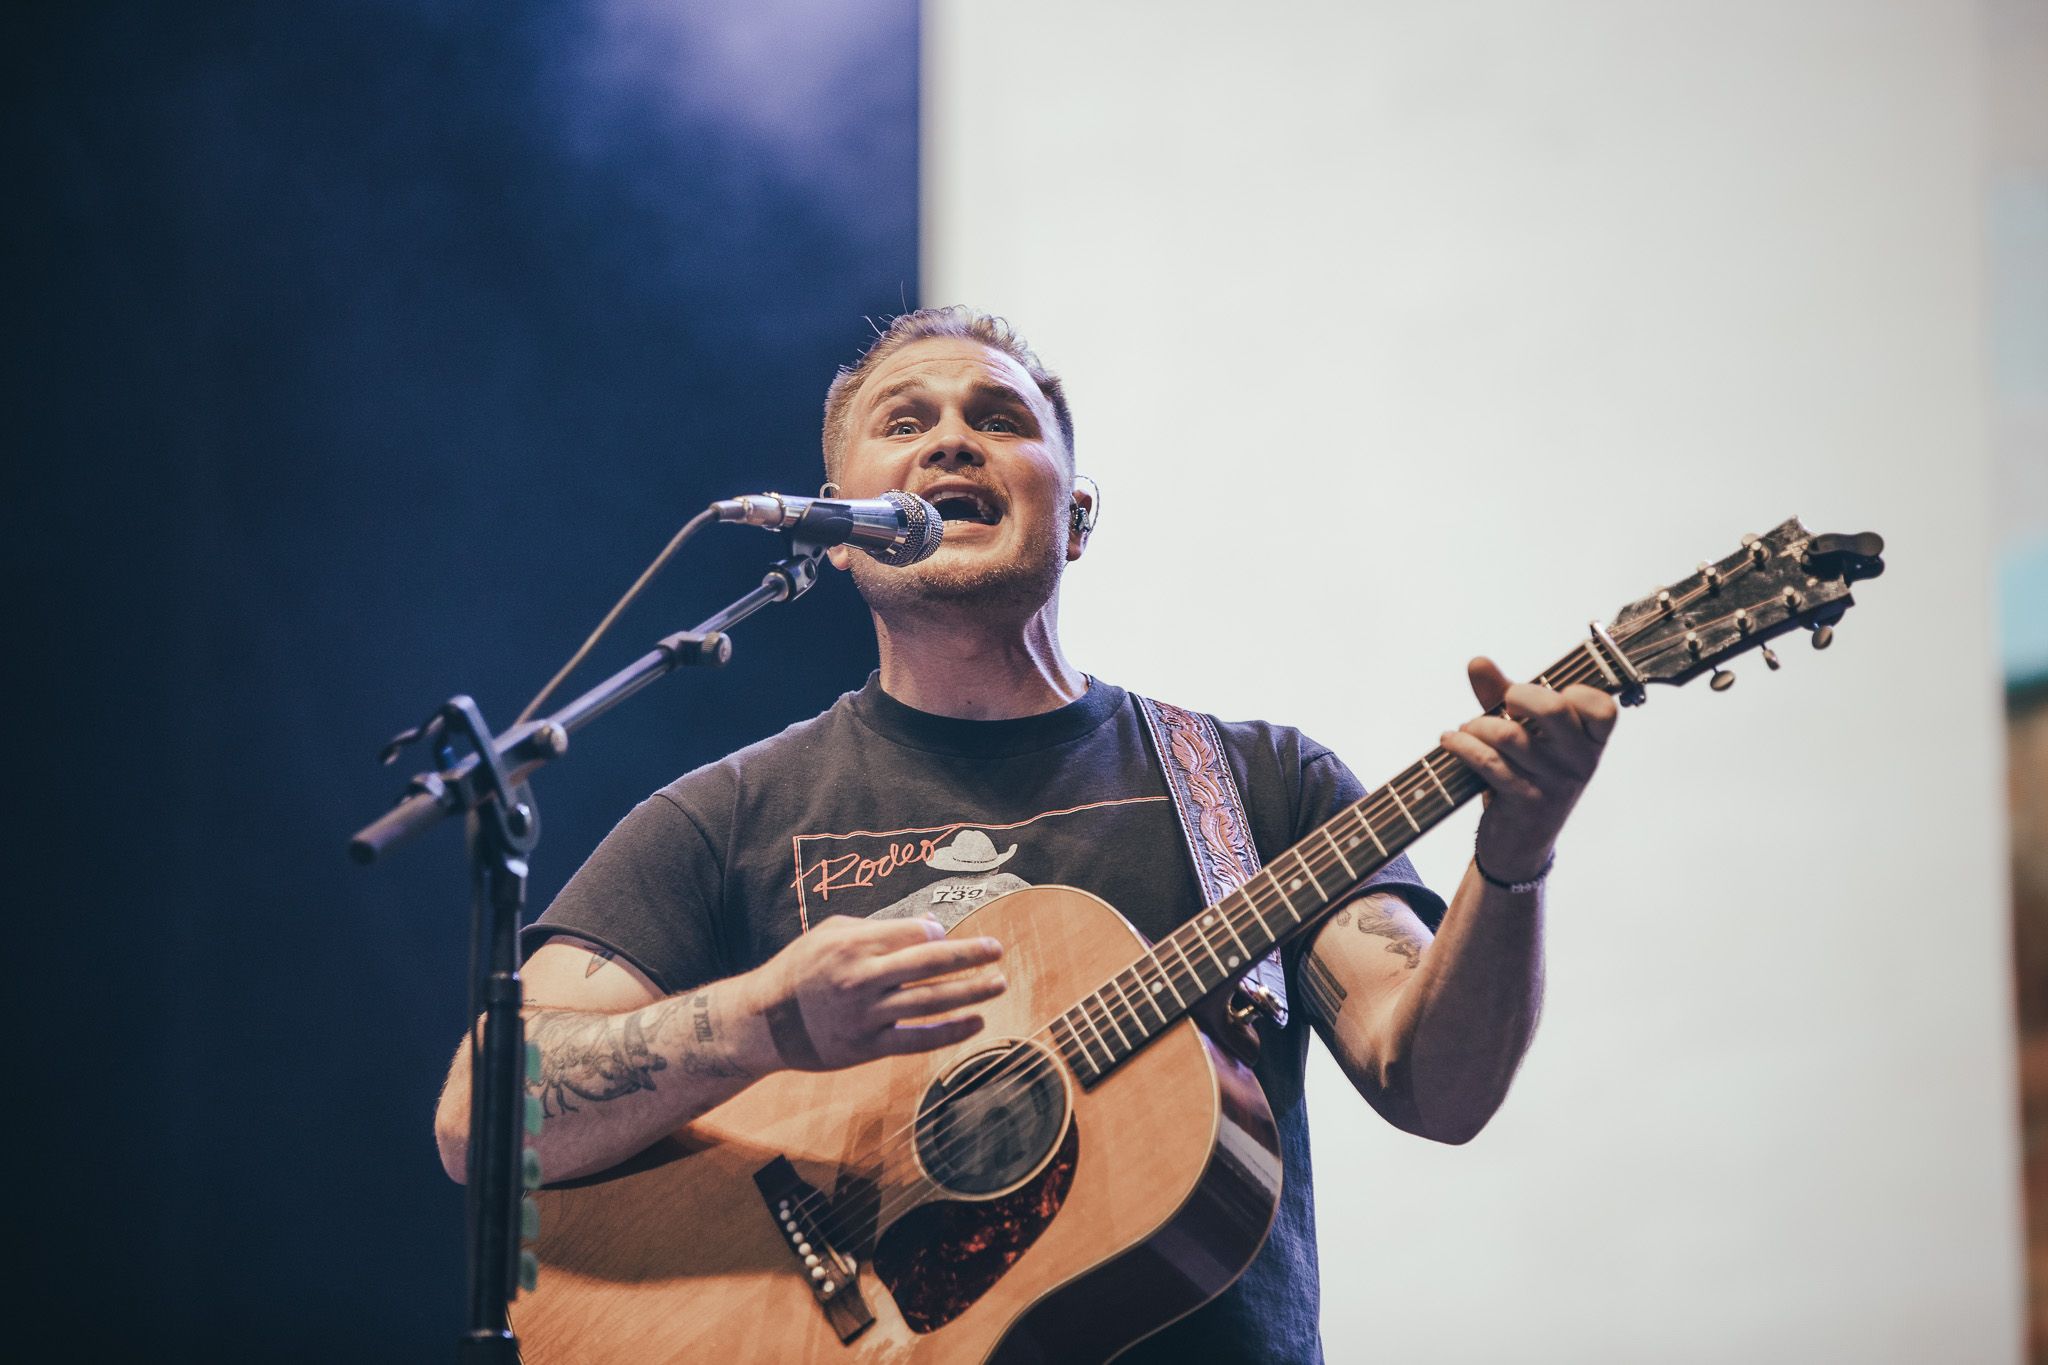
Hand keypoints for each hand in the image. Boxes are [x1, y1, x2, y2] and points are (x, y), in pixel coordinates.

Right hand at [741, 915, 1005, 1071]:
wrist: (764, 1022)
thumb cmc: (800, 970)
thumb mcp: (831, 935)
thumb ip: (879, 929)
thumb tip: (931, 928)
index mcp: (854, 944)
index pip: (913, 934)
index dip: (937, 933)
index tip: (947, 936)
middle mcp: (862, 978)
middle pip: (930, 963)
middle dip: (969, 955)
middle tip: (998, 950)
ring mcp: (866, 1015)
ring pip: (930, 1001)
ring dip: (971, 992)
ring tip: (998, 983)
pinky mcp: (867, 1046)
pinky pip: (918, 1038)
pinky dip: (950, 1030)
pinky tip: (976, 1022)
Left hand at [1439, 656, 1617, 883]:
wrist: (1520, 843)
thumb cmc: (1526, 774)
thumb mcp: (1524, 733)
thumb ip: (1502, 693)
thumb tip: (1477, 661)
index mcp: (1592, 742)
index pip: (1602, 706)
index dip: (1571, 692)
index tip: (1541, 700)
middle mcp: (1581, 763)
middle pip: (1554, 709)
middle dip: (1516, 696)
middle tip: (1502, 705)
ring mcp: (1555, 784)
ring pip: (1509, 735)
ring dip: (1477, 725)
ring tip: (1468, 729)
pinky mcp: (1526, 802)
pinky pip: (1487, 761)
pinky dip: (1461, 745)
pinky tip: (1450, 741)